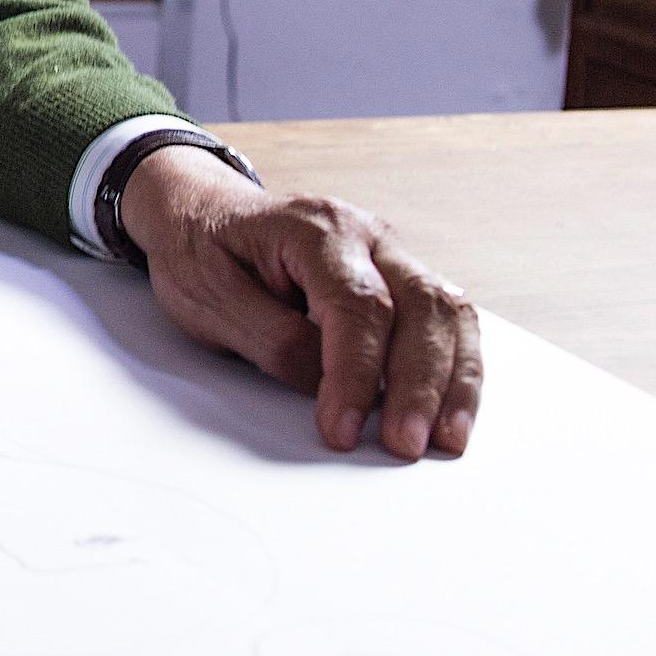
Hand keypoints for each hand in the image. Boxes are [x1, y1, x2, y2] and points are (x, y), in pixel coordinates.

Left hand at [120, 146, 481, 460]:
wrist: (199, 210)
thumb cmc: (199, 247)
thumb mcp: (207, 294)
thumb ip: (270, 338)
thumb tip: (324, 382)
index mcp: (314, 228)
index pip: (357, 304)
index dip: (355, 373)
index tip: (341, 427)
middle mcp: (366, 234)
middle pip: (420, 306)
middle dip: (419, 384)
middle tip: (403, 444)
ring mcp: (390, 254)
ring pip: (448, 313)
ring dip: (452, 381)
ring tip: (444, 440)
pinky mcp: (399, 280)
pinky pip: (445, 322)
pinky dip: (456, 369)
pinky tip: (450, 413)